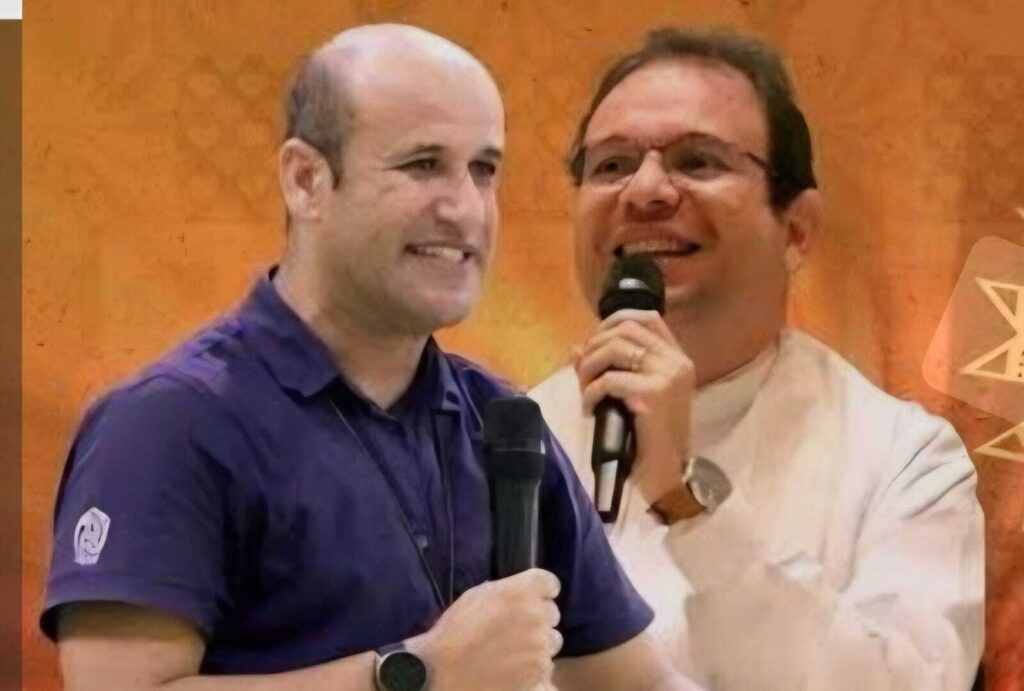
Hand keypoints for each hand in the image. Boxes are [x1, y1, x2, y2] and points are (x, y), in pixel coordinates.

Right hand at [408, 568, 562, 690]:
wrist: (442, 671)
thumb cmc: (454, 630)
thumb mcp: (477, 596)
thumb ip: (507, 591)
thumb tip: (521, 595)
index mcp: (523, 591)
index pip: (550, 584)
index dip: (541, 592)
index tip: (532, 599)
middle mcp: (538, 616)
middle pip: (552, 614)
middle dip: (538, 619)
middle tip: (515, 629)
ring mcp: (542, 648)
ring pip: (552, 642)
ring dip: (538, 645)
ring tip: (513, 654)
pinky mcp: (540, 675)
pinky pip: (547, 669)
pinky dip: (535, 671)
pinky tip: (516, 672)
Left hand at [573, 309, 695, 506]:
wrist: (668, 475)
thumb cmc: (651, 438)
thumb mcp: (634, 396)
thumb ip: (612, 368)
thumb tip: (575, 349)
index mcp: (677, 358)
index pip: (647, 318)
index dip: (612, 322)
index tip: (593, 343)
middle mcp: (676, 362)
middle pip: (625, 329)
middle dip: (594, 346)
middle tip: (582, 373)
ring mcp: (668, 376)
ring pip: (615, 348)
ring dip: (589, 367)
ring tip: (584, 390)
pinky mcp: (654, 395)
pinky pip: (609, 380)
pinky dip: (591, 392)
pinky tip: (590, 409)